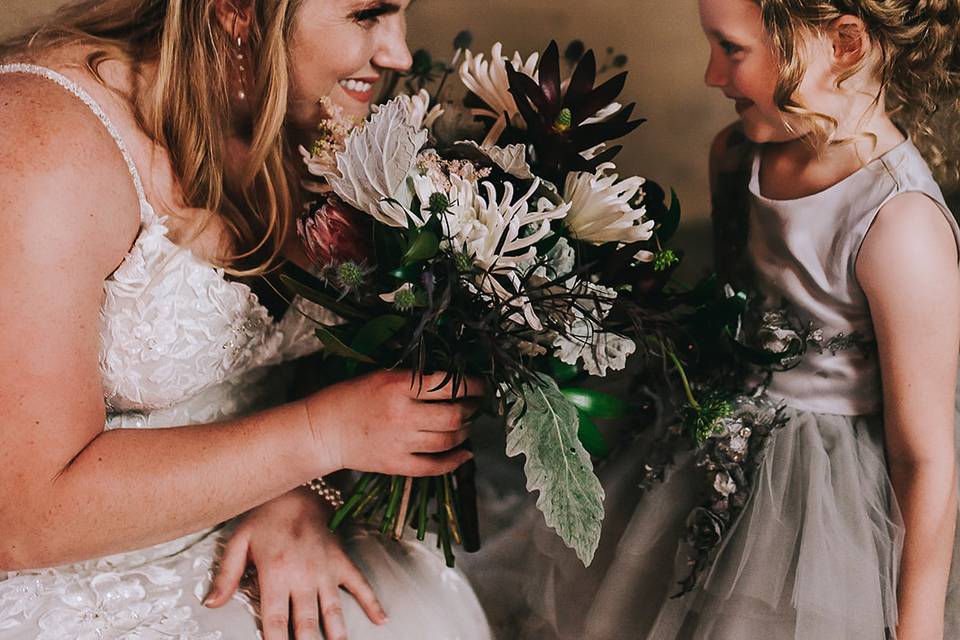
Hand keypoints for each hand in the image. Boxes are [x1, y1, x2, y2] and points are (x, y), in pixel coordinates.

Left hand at [204, 490, 385, 639]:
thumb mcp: (238, 542)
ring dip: (337, 633)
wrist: (297, 490)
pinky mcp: (341, 561)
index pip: (275, 620)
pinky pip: (360, 584)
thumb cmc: (265, 516)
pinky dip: (372, 602)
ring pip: (332, 609)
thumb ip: (226, 575)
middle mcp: (303, 576)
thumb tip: (212, 603)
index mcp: (276, 573)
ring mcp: (326, 570)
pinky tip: (380, 619)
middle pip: (305, 622)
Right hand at [304, 370, 483, 475]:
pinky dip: (455, 461)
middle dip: (473, 409)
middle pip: (455, 414)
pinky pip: (435, 467)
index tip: (482, 384)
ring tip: (467, 425)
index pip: (448, 384)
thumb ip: (413, 377)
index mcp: (398, 386)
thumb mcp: (380, 375)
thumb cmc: (348, 397)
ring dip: (466, 432)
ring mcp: (401, 443)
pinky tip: (464, 454)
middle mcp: (403, 415)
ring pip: (449, 440)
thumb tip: (451, 379)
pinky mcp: (396, 465)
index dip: (474, 384)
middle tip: (477, 405)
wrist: (321, 431)